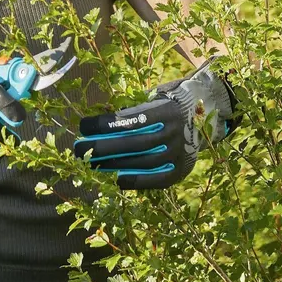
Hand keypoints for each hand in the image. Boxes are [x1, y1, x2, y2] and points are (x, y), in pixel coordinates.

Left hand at [73, 60, 239, 189]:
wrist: (202, 118)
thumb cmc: (166, 106)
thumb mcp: (151, 99)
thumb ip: (130, 111)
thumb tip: (98, 125)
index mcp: (165, 110)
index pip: (129, 119)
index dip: (104, 124)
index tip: (83, 126)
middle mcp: (174, 132)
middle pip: (133, 143)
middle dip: (102, 147)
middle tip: (78, 148)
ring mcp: (179, 152)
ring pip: (142, 162)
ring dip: (112, 165)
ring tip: (91, 164)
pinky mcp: (182, 170)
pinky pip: (157, 179)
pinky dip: (135, 181)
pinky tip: (116, 180)